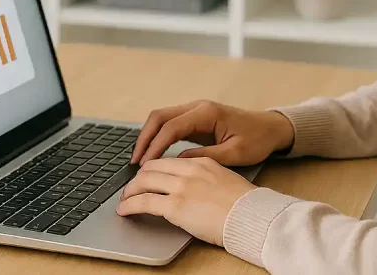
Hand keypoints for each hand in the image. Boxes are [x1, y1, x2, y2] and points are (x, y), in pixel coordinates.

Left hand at [116, 157, 255, 245]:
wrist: (251, 215)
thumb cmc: (244, 204)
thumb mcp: (225, 180)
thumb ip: (207, 178)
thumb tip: (195, 188)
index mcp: (202, 163)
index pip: (168, 161)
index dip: (153, 169)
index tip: (147, 177)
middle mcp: (189, 170)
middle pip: (152, 167)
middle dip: (137, 178)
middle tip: (131, 188)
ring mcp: (181, 187)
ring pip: (144, 181)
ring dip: (130, 191)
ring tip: (124, 199)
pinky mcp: (176, 206)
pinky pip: (144, 202)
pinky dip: (129, 205)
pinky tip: (124, 210)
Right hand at [131, 99, 294, 165]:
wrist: (270, 128)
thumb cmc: (257, 140)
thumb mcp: (234, 154)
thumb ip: (205, 158)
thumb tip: (179, 162)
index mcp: (207, 113)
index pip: (172, 127)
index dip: (155, 146)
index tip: (145, 164)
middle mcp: (198, 107)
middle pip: (160, 116)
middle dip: (144, 138)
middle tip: (135, 161)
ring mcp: (195, 111)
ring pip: (162, 118)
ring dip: (148, 136)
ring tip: (139, 159)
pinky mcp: (195, 119)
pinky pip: (170, 124)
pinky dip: (158, 137)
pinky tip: (153, 154)